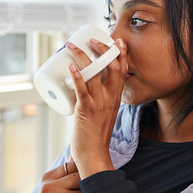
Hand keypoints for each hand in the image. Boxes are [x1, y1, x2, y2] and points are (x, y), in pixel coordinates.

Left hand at [66, 37, 127, 177]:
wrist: (94, 154)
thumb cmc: (96, 134)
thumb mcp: (105, 112)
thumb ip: (100, 99)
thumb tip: (86, 83)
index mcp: (116, 97)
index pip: (122, 70)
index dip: (120, 53)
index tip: (116, 39)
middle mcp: (110, 97)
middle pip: (111, 66)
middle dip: (103, 48)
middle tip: (91, 39)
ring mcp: (99, 103)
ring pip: (93, 73)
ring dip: (82, 56)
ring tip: (71, 45)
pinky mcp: (86, 110)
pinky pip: (82, 89)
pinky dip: (76, 76)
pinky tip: (69, 66)